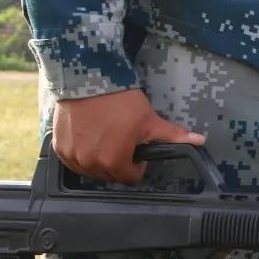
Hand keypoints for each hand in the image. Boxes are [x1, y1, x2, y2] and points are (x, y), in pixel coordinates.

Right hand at [52, 89, 205, 183]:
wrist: (87, 80)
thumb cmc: (119, 101)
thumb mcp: (149, 119)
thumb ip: (173, 135)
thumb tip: (200, 140)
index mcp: (115, 162)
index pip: (130, 178)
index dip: (137, 165)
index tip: (136, 151)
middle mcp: (91, 164)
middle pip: (110, 175)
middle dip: (118, 162)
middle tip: (121, 141)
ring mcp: (73, 156)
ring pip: (90, 170)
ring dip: (99, 159)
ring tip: (105, 136)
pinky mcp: (59, 147)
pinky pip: (72, 160)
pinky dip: (80, 153)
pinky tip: (88, 137)